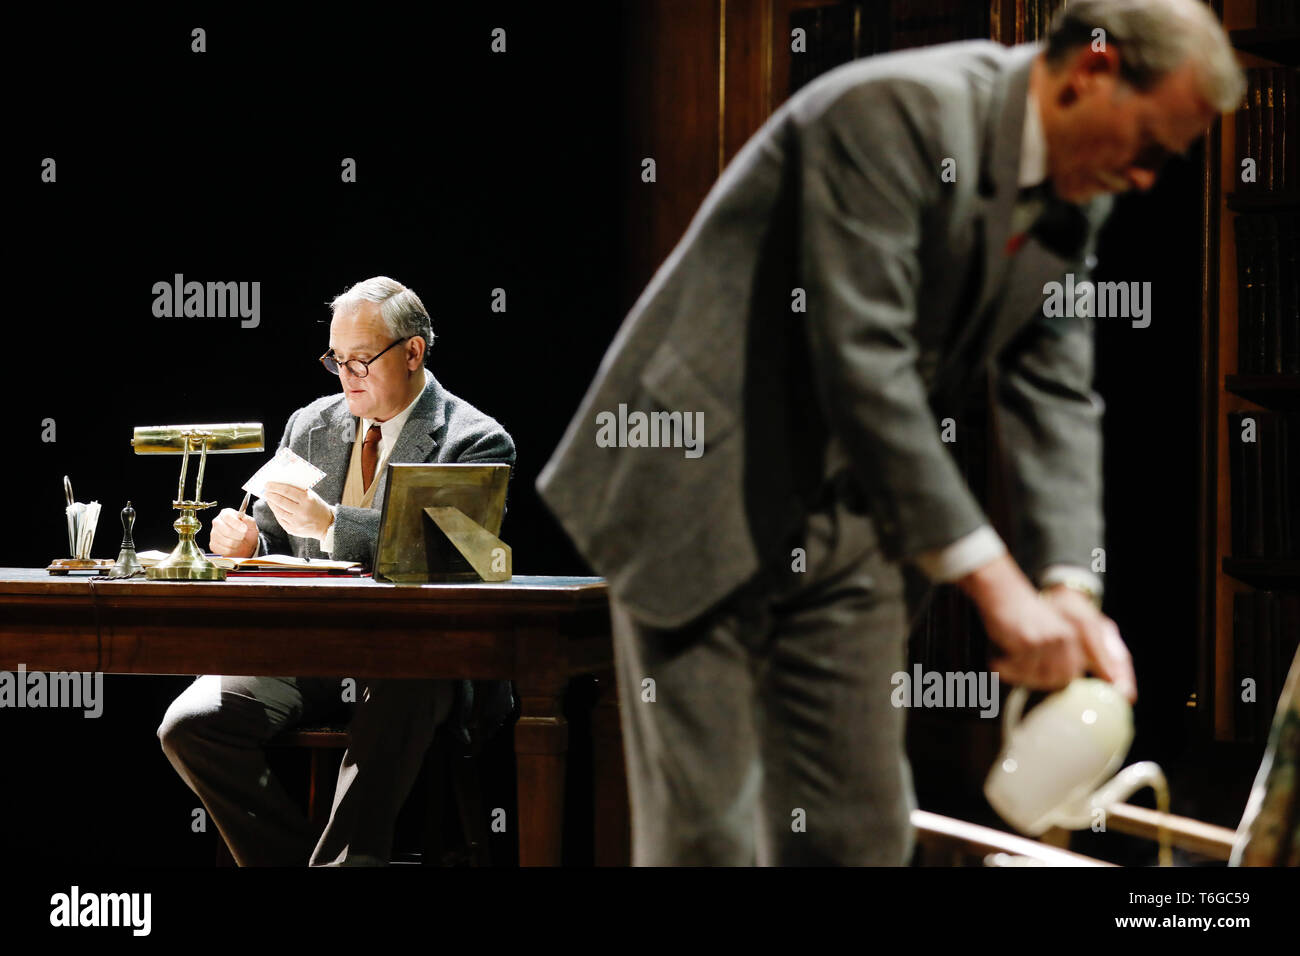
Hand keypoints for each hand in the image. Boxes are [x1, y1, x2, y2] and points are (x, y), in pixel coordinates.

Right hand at [210, 508, 258, 556]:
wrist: (245, 544)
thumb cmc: (247, 532)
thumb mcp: (252, 525)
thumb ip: (249, 520)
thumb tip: (243, 517)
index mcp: (226, 513)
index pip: (227, 516)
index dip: (236, 524)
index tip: (245, 529)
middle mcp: (217, 522)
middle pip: (225, 529)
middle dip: (237, 535)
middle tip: (243, 536)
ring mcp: (214, 534)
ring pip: (224, 541)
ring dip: (236, 543)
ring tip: (239, 541)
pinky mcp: (213, 545)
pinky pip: (222, 549)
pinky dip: (231, 550)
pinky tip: (234, 547)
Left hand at [262, 481, 334, 538]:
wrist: (327, 525)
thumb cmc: (318, 507)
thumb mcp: (312, 496)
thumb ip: (298, 490)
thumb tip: (281, 484)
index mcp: (307, 500)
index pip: (287, 491)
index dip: (275, 487)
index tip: (268, 484)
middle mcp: (302, 511)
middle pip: (280, 501)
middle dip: (270, 494)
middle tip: (265, 490)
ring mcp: (296, 522)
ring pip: (278, 511)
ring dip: (271, 503)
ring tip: (269, 498)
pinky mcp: (293, 530)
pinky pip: (280, 519)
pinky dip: (276, 512)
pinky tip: (274, 507)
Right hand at [958, 554, 1131, 698]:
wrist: (1002, 592)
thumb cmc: (1019, 612)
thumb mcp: (1046, 630)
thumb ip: (1055, 653)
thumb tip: (1050, 681)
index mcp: (1071, 638)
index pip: (1070, 674)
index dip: (1053, 683)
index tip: (1039, 686)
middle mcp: (1063, 640)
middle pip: (1055, 680)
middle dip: (1034, 682)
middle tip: (1016, 676)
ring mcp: (1046, 642)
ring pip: (1035, 677)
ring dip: (1016, 676)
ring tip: (1002, 667)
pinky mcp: (1027, 643)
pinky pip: (1017, 669)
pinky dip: (1004, 669)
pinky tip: (995, 661)